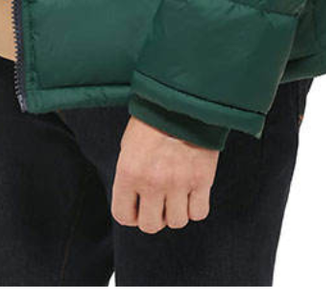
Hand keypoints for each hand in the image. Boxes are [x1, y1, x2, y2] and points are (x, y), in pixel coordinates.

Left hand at [111, 115, 218, 232]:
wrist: (183, 99)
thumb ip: (130, 175)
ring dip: (176, 212)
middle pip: (151, 225)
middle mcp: (152, 182)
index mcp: (129, 172)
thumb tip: (135, 201)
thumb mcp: (129, 145)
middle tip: (159, 203)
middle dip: (154, 217)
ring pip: (177, 222)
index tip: (138, 208)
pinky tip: (192, 193)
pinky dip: (196, 207)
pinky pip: (198, 213)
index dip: (131, 215)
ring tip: (177, 195)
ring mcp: (178, 183)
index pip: (123, 216)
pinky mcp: (202, 179)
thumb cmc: (153, 119)